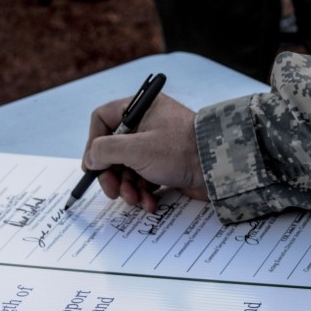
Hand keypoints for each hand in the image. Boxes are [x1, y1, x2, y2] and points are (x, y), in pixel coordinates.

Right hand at [83, 93, 207, 210]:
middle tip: (113, 191)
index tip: (93, 166)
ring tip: (136, 199)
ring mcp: (157, 145)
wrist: (219, 168)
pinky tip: (150, 201)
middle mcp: (147, 123)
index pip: (103, 119)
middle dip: (112, 174)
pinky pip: (145, 178)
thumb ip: (105, 150)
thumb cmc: (181, 150)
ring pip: (128, 167)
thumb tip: (91, 159)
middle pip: (113, 149)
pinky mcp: (167, 164)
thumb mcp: (136, 148)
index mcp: (140, 108)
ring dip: (128, 187)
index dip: (94, 143)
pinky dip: (144, 191)